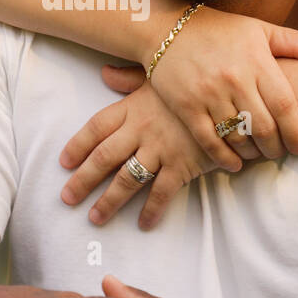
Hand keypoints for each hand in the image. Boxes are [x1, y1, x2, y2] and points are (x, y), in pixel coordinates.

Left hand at [59, 78, 218, 229]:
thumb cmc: (195, 85)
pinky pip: (162, 193)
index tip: (63, 162)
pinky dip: (152, 210)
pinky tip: (143, 224)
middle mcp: (141, 130)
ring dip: (109, 201)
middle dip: (83, 180)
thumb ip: (129, 78)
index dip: (77, 145)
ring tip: (95, 218)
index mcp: (133, 107)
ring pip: (128, 179)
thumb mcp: (160, 76)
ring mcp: (161, 149)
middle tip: (67, 199)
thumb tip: (104, 73)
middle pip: (104, 158)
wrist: (233, 98)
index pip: (96, 127)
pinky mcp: (183, 165)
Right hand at [133, 6, 297, 168]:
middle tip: (279, 152)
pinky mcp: (186, 106)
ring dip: (252, 153)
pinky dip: (224, 157)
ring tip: (258, 154)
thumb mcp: (257, 29)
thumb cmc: (217, 29)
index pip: (284, 105)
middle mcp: (234, 79)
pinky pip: (209, 140)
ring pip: (238, 136)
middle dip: (276, 147)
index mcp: (255, 60)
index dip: (297, 131)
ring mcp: (208, 94)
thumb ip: (293, 43)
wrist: (165, 27)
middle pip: (264, 127)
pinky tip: (234, 163)